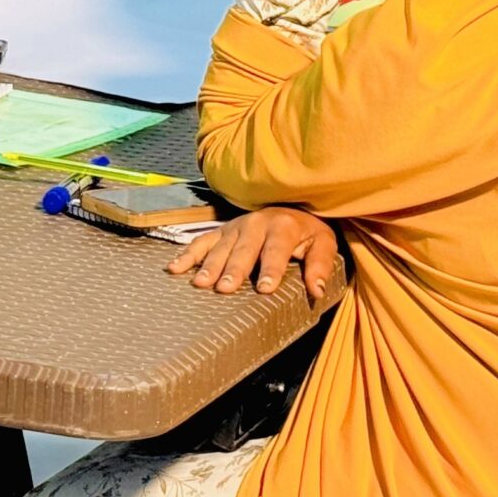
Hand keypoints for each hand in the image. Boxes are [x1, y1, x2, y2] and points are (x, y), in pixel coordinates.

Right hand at [168, 208, 342, 303]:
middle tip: (225, 289)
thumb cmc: (307, 232)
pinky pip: (202, 241)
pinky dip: (188, 254)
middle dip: (234, 269)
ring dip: (209, 265)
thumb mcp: (322, 244)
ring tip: (200, 283)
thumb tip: (316, 290)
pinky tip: (175, 268)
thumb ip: (320, 266)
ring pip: (220, 246)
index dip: (271, 269)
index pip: (276, 250)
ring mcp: (236, 226)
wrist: (291, 206)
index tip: (265, 289)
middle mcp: (256, 223)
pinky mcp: (222, 230)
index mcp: (283, 226)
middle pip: (244, 249)